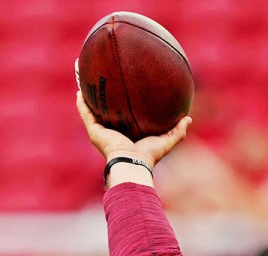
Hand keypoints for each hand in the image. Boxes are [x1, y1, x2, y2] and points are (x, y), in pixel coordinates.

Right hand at [75, 90, 190, 167]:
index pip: (121, 116)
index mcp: (125, 133)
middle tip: (100, 80)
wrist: (133, 163)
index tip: (120, 90)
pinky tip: (79, 90)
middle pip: (103, 110)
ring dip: (86, 96)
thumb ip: (177, 131)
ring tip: (83, 80)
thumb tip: (188, 118)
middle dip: (100, 97)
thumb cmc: (149, 156)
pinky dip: (81, 103)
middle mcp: (111, 131)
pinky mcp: (94, 131)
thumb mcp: (166, 140)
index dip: (119, 104)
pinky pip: (86, 114)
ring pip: (91, 110)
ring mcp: (101, 131)